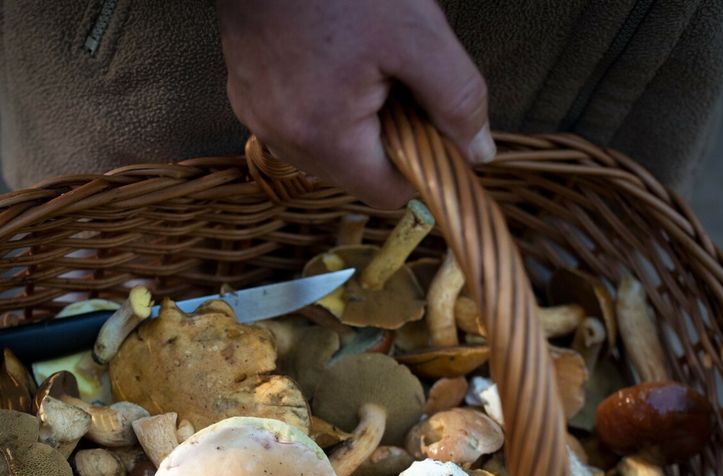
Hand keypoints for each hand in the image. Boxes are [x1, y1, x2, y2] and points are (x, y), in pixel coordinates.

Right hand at [217, 0, 493, 208]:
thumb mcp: (419, 36)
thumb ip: (457, 101)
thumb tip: (479, 152)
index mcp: (324, 136)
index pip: (387, 193)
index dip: (419, 163)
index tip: (430, 122)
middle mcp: (281, 138)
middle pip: (354, 172)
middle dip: (384, 137)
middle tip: (396, 79)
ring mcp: (257, 115)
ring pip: (323, 147)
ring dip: (351, 121)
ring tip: (361, 64)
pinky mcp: (243, 90)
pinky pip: (294, 120)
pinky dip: (318, 102)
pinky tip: (329, 58)